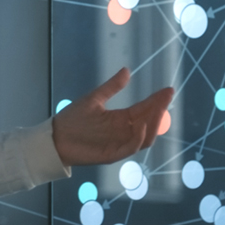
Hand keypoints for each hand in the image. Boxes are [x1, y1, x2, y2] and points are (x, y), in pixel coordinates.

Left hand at [51, 68, 174, 166]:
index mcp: (120, 119)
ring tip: (158, 110)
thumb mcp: (94, 99)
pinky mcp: (112, 154)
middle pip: (148, 122)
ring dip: (153, 124)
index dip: (157, 101)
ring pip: (144, 137)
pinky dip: (138, 138)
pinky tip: (141, 125)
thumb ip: (111, 87)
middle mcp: (123, 132)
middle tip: (166, 97)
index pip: (144, 109)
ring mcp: (119, 144)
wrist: (55, 138)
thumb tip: (127, 70)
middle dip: (159, 110)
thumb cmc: (73, 119)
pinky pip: (130, 148)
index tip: (168, 90)